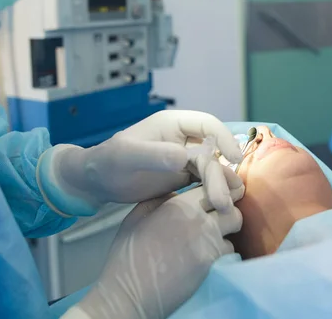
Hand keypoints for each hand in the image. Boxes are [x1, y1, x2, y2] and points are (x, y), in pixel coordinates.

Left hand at [36, 110, 243, 216]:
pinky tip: (218, 206)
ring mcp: (184, 156)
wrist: (97, 182)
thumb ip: (154, 155)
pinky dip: (213, 191)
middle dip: (220, 173)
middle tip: (224, 200)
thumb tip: (183, 157)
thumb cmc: (108, 163)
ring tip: (224, 207)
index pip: (207, 124)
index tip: (233, 158)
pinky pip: (204, 180)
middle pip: (212, 151)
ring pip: (211, 167)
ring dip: (220, 185)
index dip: (223, 138)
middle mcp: (182, 138)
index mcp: (172, 124)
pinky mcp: (183, 174)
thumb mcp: (127, 157)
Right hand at [61, 186, 243, 318]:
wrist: (129, 292)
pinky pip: (229, 252)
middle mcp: (198, 220)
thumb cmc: (129, 255)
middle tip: (216, 219)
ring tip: (209, 239)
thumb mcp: (138, 216)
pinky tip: (205, 257)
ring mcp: (208, 243)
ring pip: (234, 230)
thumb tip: (178, 193)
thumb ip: (161, 199)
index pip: (212, 187)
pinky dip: (221, 253)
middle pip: (231, 208)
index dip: (214, 193)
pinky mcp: (212, 264)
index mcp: (178, 204)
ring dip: (225, 232)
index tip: (211, 200)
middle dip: (226, 212)